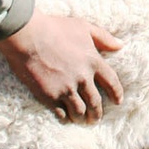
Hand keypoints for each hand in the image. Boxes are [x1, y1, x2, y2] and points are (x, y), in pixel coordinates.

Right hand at [0, 9, 123, 122]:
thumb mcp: (84, 27)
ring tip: (82, 121)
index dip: (116, 94)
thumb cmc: (55, 28)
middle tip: (96, 119)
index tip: (117, 101)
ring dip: (82, 118)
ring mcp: (66, 88)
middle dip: (97, 114)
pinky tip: (65, 119)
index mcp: (93, 61)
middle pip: (95, 102)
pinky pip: (61, 113)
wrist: (28, 36)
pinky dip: (65, 118)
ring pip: (79, 111)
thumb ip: (104, 37)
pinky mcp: (50, 96)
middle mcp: (83, 78)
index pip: (112, 82)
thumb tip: (121, 45)